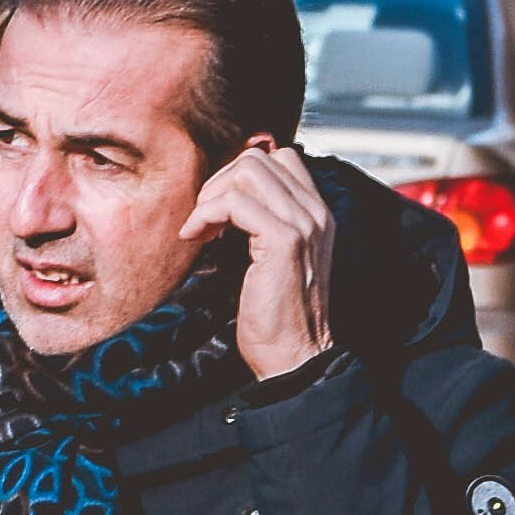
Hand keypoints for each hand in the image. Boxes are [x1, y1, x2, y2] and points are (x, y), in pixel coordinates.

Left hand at [199, 135, 335, 382]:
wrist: (294, 356)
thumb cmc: (277, 315)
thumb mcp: (273, 258)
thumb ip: (262, 223)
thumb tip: (223, 196)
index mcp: (316, 213)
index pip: (279, 157)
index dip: (240, 174)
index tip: (219, 208)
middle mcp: (316, 212)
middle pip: (259, 158)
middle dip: (221, 181)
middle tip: (205, 219)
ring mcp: (304, 223)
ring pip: (248, 170)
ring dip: (213, 194)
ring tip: (202, 228)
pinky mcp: (284, 240)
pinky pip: (234, 202)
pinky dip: (207, 214)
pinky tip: (198, 237)